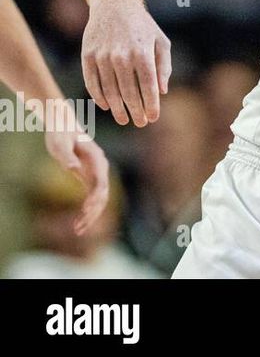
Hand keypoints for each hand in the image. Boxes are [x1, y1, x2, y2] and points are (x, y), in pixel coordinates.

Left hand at [43, 107, 109, 234]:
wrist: (63, 126)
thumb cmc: (60, 134)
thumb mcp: (60, 144)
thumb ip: (67, 156)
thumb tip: (73, 168)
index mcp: (97, 159)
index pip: (101, 182)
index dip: (95, 198)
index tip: (85, 210)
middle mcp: (101, 168)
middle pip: (103, 194)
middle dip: (93, 213)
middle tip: (79, 228)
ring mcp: (96, 173)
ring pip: (100, 199)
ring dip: (91, 216)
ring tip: (77, 230)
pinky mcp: (89, 178)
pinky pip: (92, 197)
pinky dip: (87, 210)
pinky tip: (78, 222)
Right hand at [81, 0, 171, 126]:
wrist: (115, 5)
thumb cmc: (143, 26)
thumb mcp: (161, 42)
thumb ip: (164, 67)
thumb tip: (163, 91)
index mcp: (142, 52)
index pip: (148, 85)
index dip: (151, 104)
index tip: (153, 118)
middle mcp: (122, 55)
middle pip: (129, 92)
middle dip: (136, 111)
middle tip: (140, 123)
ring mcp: (102, 56)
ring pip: (109, 90)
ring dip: (117, 108)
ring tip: (124, 119)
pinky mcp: (87, 56)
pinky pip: (92, 82)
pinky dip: (99, 97)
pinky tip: (106, 106)